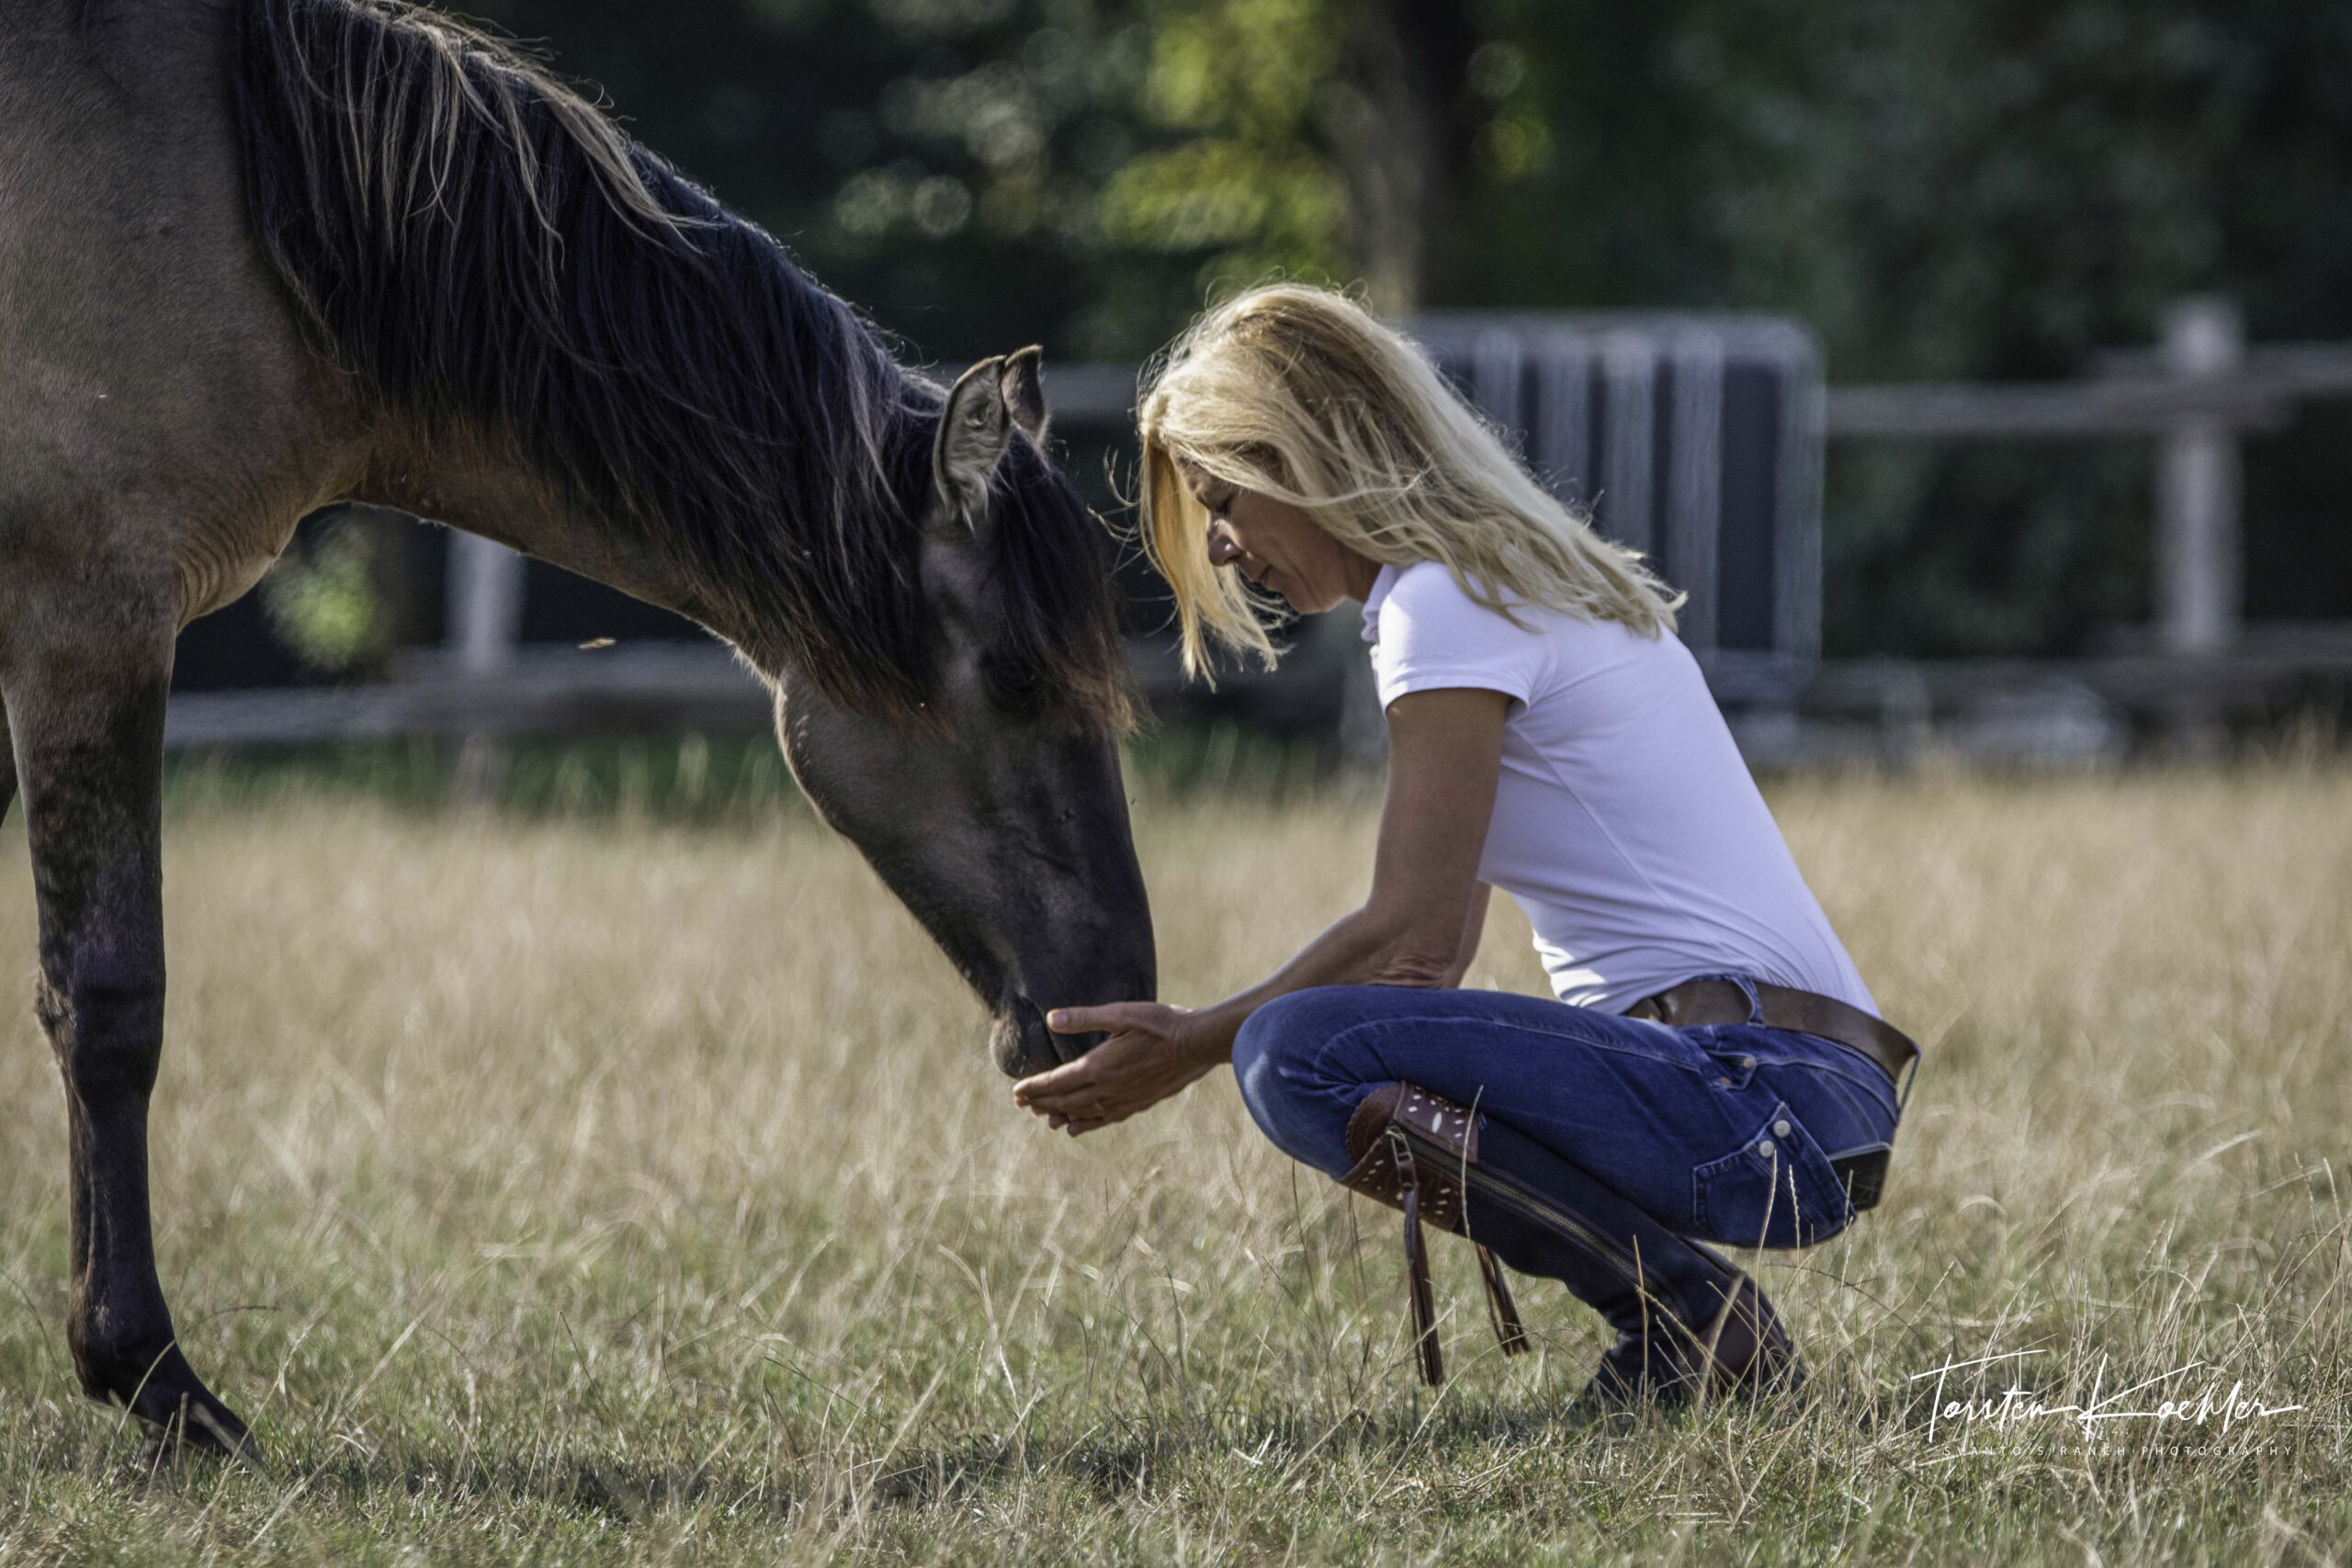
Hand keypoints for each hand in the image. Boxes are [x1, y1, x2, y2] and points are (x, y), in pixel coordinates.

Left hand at [1011, 1001, 1215, 1136]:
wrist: (1198, 1045)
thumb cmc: (1161, 1023)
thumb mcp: (1121, 1013)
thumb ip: (1084, 1018)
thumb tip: (1051, 1018)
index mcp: (1099, 1066)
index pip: (1057, 1082)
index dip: (1035, 1087)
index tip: (1016, 1092)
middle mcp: (1107, 1089)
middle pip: (1065, 1101)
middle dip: (1041, 1102)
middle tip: (1022, 1103)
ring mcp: (1123, 1100)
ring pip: (1083, 1113)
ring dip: (1060, 1114)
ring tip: (1043, 1116)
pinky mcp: (1137, 1104)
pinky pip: (1104, 1119)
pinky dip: (1086, 1124)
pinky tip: (1076, 1128)